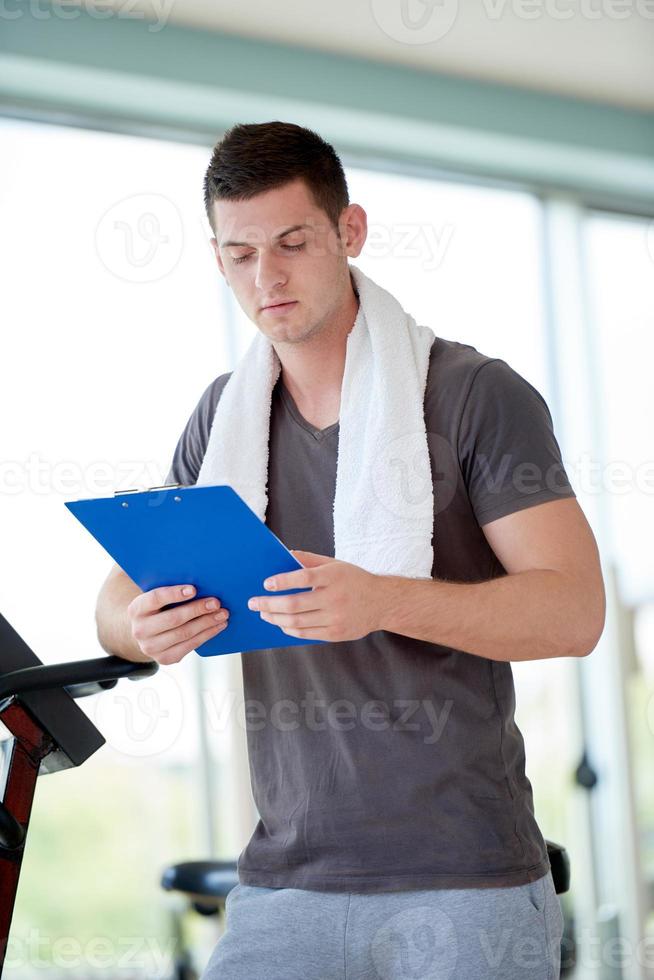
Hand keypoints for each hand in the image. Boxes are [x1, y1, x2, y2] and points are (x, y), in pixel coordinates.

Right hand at [127, 585, 228, 664]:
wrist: (147, 633)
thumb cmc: (158, 608)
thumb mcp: (157, 598)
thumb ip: (171, 590)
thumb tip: (201, 581)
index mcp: (136, 609)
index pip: (155, 598)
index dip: (174, 594)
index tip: (194, 589)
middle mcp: (140, 630)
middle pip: (173, 618)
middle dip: (198, 609)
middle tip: (216, 603)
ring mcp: (151, 647)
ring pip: (184, 634)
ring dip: (207, 623)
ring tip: (222, 614)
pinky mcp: (164, 659)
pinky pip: (190, 646)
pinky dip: (207, 635)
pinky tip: (217, 626)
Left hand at [247, 550, 383, 642]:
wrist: (382, 603)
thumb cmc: (355, 580)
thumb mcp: (335, 564)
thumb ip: (309, 560)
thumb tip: (285, 554)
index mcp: (334, 576)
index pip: (304, 578)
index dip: (283, 581)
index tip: (266, 583)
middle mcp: (335, 598)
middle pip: (295, 604)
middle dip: (269, 604)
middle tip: (254, 603)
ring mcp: (335, 618)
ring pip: (297, 621)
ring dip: (275, 618)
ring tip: (264, 614)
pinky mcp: (336, 633)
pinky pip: (306, 634)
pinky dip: (290, 629)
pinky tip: (281, 624)